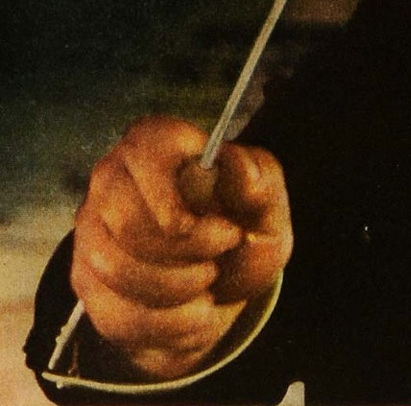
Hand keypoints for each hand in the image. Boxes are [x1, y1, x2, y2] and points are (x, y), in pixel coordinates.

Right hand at [70, 115, 292, 379]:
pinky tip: (195, 308)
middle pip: (127, 219)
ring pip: (116, 268)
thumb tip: (236, 164)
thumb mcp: (268, 209)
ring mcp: (92, 230)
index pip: (144, 150)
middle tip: (226, 245)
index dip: (172, 191)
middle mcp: (113, 178)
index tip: (212, 221)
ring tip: (210, 276)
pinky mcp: (87, 281)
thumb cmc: (243, 234)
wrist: (223, 290)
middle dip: (189, 247)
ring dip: (180, 285)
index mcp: (158, 143)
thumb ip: (260, 183)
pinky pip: (118, 312)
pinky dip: (171, 321)